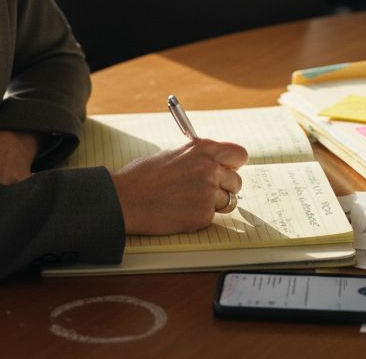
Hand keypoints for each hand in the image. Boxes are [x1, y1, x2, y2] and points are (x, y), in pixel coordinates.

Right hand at [110, 139, 247, 235]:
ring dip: (213, 203)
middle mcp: (210, 168)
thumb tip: (213, 166)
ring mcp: (208, 192)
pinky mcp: (203, 215)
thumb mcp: (173, 155)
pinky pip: (210, 217)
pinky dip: (198, 216)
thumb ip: (197, 159)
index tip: (227, 169)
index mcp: (203, 148)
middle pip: (236, 181)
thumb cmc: (143, 176)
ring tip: (189, 201)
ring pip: (227, 201)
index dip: (233, 164)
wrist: (126, 199)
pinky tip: (179, 211)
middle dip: (225, 187)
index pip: (239, 154)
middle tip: (206, 190)